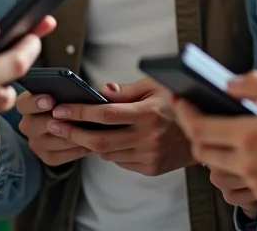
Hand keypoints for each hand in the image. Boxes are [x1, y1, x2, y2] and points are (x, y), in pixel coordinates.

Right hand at [17, 91, 90, 166]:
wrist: (73, 119)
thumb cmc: (69, 99)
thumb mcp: (66, 89)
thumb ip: (68, 88)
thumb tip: (82, 91)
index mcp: (26, 104)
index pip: (24, 103)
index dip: (36, 102)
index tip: (51, 101)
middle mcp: (27, 125)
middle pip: (36, 125)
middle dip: (56, 121)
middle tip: (73, 117)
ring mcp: (36, 143)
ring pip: (53, 141)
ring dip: (72, 136)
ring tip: (90, 129)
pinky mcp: (47, 157)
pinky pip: (61, 156)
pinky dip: (76, 150)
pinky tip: (90, 143)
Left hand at [49, 77, 194, 176]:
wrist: (202, 133)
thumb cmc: (176, 103)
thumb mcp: (154, 87)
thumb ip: (126, 91)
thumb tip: (100, 90)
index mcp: (148, 113)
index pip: (106, 114)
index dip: (79, 112)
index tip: (60, 109)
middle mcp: (148, 137)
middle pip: (99, 140)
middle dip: (72, 132)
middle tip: (54, 125)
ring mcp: (149, 155)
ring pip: (107, 153)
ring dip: (89, 142)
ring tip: (76, 130)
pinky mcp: (150, 168)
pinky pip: (120, 162)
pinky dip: (109, 151)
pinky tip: (105, 140)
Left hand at [173, 70, 256, 211]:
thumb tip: (230, 83)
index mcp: (250, 135)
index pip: (198, 126)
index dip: (184, 112)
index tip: (181, 99)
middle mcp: (246, 162)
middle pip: (201, 149)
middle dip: (194, 130)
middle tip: (199, 115)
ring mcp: (254, 182)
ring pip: (214, 168)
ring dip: (211, 151)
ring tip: (223, 134)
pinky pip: (235, 182)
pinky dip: (232, 166)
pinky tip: (248, 153)